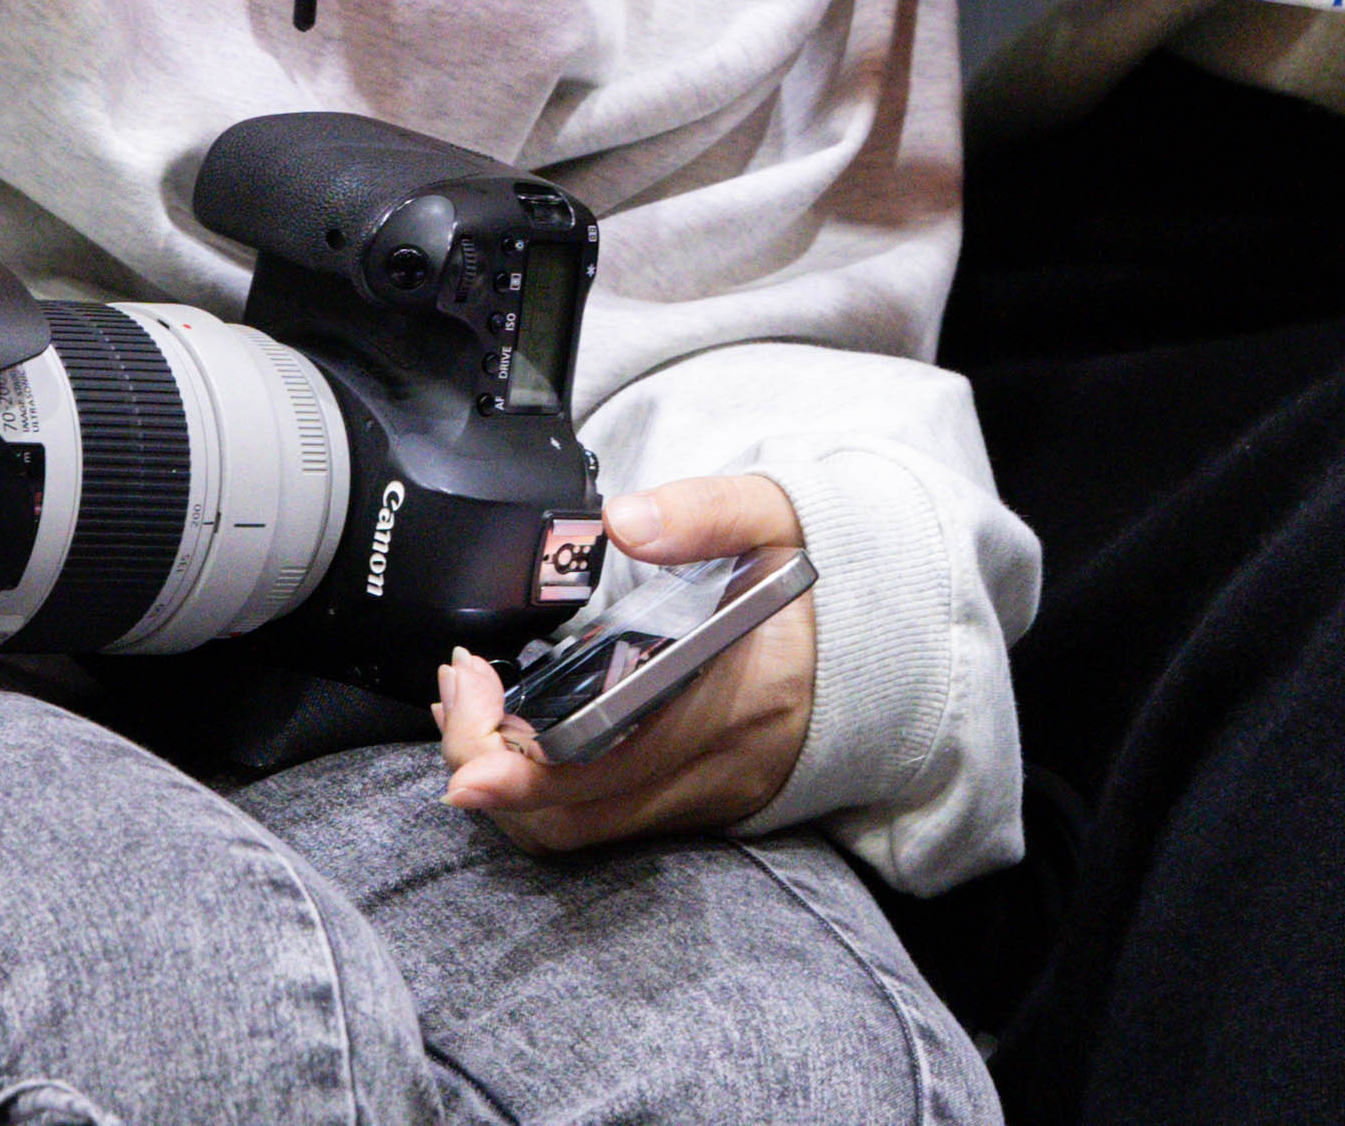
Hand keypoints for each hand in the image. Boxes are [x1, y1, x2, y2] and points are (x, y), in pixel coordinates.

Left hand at [436, 474, 816, 853]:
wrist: (885, 636)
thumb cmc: (814, 580)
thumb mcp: (776, 519)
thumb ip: (704, 513)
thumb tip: (624, 520)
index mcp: (740, 705)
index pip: (611, 770)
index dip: (523, 766)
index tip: (469, 719)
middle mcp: (720, 772)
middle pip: (572, 818)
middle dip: (489, 767)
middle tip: (459, 693)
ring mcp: (706, 797)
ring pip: (574, 832)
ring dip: (505, 784)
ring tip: (472, 707)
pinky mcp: (694, 805)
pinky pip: (597, 822)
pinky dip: (539, 790)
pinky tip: (511, 733)